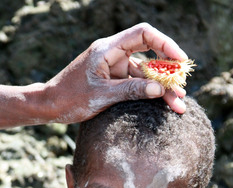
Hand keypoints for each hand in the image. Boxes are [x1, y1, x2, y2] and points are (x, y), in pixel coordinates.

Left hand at [46, 22, 187, 121]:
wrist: (50, 106)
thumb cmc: (70, 98)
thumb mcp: (102, 96)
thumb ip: (131, 91)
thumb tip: (160, 90)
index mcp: (108, 49)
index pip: (143, 35)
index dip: (165, 44)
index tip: (180, 61)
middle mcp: (113, 55)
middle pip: (149, 56)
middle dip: (167, 73)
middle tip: (182, 90)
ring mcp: (114, 68)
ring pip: (145, 74)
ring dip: (161, 89)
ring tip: (179, 104)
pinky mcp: (113, 81)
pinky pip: (136, 84)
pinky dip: (149, 94)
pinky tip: (163, 103)